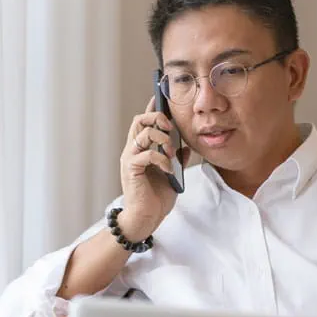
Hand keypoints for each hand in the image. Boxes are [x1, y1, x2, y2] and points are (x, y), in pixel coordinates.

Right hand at [119, 97, 190, 241]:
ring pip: (143, 133)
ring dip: (162, 139)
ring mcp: (130, 159)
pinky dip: (162, 159)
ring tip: (171, 152)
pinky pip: (147, 154)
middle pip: (139, 120)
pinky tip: (169, 170)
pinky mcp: (131, 169)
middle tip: (170, 127)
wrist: (146, 218)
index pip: (143, 122)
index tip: (161, 97)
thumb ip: (177, 159)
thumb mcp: (172, 174)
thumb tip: (186, 146)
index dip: (152, 108)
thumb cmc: (156, 198)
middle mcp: (132, 151)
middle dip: (157, 117)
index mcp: (140, 150)